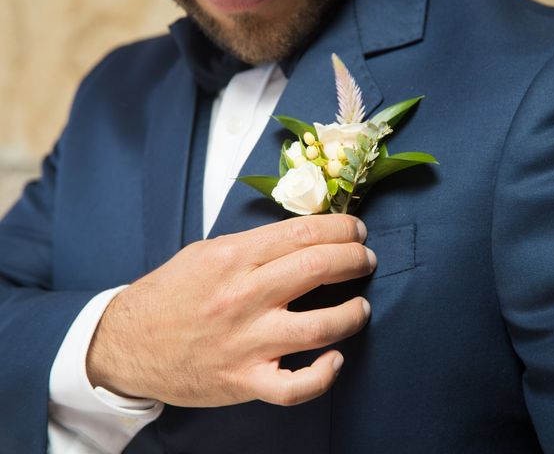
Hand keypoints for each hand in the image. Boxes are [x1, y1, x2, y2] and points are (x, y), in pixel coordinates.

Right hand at [86, 214, 374, 406]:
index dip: (341, 228)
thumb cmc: (171, 294)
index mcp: (232, 257)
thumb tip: (305, 237)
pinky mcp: (244, 381)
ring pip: (320, 327)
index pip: (303, 233)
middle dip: (354, 259)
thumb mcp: (205, 253)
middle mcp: (242, 297)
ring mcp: (246, 342)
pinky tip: (336, 359)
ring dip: (353, 313)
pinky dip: (324, 375)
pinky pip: (296, 386)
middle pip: (318, 269)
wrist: (127, 344)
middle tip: (365, 258)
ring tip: (361, 306)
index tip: (356, 230)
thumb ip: (254, 245)